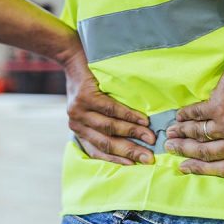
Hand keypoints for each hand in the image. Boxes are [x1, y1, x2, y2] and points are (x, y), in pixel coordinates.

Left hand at [63, 48, 154, 164]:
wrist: (73, 58)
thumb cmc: (87, 84)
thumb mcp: (90, 108)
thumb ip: (102, 123)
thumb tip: (132, 140)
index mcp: (78, 130)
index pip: (97, 151)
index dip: (116, 160)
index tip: (135, 166)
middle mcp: (76, 124)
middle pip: (106, 142)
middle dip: (130, 151)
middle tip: (149, 158)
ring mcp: (79, 111)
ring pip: (110, 127)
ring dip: (133, 133)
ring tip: (150, 137)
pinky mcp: (85, 97)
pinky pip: (111, 109)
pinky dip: (129, 116)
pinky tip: (142, 120)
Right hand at [164, 48, 223, 176]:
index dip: (203, 171)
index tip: (187, 169)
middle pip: (207, 155)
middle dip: (186, 154)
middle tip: (171, 151)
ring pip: (198, 136)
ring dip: (181, 137)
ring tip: (169, 136)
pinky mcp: (217, 106)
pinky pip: (195, 115)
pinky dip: (184, 117)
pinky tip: (177, 117)